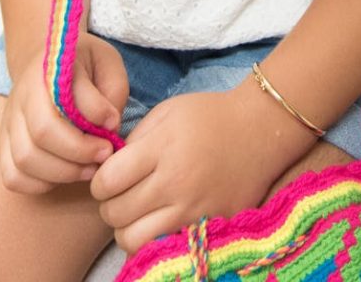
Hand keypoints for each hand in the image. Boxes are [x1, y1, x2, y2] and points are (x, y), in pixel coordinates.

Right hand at [0, 32, 127, 193]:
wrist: (43, 62)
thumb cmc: (82, 65)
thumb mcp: (106, 61)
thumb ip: (112, 90)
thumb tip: (108, 125)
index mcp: (48, 70)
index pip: (65, 97)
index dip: (94, 115)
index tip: (114, 124)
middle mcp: (22, 96)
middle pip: (42, 133)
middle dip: (79, 151)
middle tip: (104, 154)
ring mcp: (9, 122)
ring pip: (25, 159)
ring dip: (63, 172)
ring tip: (89, 168)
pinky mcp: (4, 145)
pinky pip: (13, 177)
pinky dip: (40, 184)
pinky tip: (64, 174)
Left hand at [91, 85, 300, 254]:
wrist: (260, 130)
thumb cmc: (210, 116)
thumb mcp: (167, 112)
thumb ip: (135, 140)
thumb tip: (108, 168)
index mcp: (162, 148)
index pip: (107, 181)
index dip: (99, 181)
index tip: (109, 176)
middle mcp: (176, 183)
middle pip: (116, 214)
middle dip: (110, 205)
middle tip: (122, 195)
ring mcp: (194, 210)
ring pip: (133, 241)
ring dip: (127, 229)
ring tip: (138, 213)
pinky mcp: (210, 228)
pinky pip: (164, 248)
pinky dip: (154, 240)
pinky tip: (159, 222)